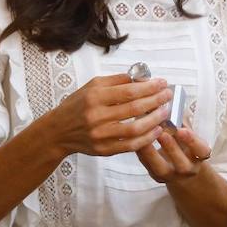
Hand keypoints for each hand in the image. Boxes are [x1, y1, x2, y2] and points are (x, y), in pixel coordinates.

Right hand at [47, 74, 172, 157]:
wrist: (58, 131)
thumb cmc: (77, 105)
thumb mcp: (92, 86)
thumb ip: (116, 81)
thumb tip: (141, 77)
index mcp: (95, 97)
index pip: (129, 91)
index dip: (150, 87)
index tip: (163, 83)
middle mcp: (97, 116)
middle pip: (135, 108)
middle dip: (156, 100)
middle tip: (168, 95)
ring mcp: (101, 135)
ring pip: (135, 128)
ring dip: (155, 119)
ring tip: (166, 111)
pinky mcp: (104, 149)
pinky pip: (131, 145)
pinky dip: (147, 138)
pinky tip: (157, 129)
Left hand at [136, 127, 212, 182]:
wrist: (180, 169)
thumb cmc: (184, 144)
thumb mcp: (186, 133)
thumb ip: (179, 122)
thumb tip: (165, 103)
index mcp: (199, 155)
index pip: (201, 150)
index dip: (192, 141)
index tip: (182, 129)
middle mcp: (188, 169)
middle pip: (182, 164)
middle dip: (171, 148)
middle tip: (161, 132)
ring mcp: (171, 175)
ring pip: (161, 169)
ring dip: (151, 152)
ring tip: (143, 136)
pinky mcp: (156, 176)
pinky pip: (147, 166)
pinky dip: (141, 152)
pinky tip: (134, 139)